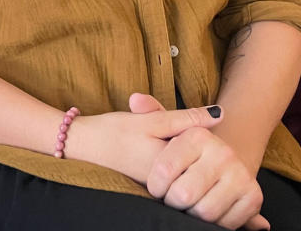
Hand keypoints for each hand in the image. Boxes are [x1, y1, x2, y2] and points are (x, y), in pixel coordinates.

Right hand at [68, 93, 222, 193]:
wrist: (80, 147)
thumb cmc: (114, 132)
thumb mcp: (151, 120)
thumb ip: (186, 118)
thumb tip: (220, 114)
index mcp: (172, 165)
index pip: (205, 152)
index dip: (200, 133)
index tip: (185, 122)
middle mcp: (169, 181)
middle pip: (196, 162)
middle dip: (192, 146)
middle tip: (168, 132)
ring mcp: (158, 186)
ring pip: (184, 167)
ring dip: (181, 153)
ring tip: (158, 140)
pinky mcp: (150, 185)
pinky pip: (171, 173)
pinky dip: (169, 160)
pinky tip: (154, 148)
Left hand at [139, 100, 267, 230]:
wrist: (222, 167)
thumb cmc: (186, 152)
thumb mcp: (166, 129)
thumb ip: (149, 112)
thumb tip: (135, 99)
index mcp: (199, 136)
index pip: (164, 171)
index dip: (156, 185)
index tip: (157, 186)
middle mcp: (224, 153)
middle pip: (183, 195)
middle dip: (173, 202)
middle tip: (174, 197)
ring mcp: (241, 175)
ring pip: (203, 212)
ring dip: (191, 214)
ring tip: (189, 203)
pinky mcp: (254, 197)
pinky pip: (224, 224)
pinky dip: (212, 224)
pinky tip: (207, 211)